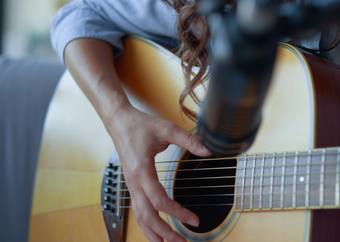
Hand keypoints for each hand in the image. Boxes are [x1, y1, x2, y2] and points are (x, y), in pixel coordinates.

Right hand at [107, 105, 211, 241]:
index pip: (160, 200)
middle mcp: (134, 183)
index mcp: (141, 171)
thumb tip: (208, 150)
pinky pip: (137, 210)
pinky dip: (147, 224)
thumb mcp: (166, 129)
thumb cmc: (139, 126)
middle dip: (164, 232)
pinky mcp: (132, 185)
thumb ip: (188, 140)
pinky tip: (156, 231)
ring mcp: (131, 186)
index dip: (177, 213)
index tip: (193, 220)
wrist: (119, 122)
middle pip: (147, 216)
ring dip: (154, 232)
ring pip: (140, 217)